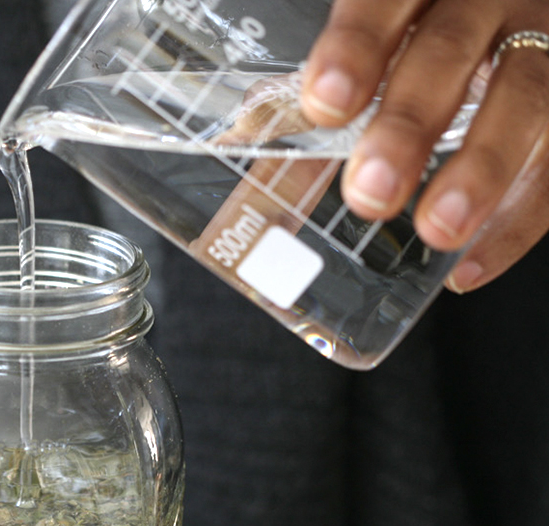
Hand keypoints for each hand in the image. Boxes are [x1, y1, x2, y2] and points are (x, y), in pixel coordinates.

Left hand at [301, 0, 548, 290]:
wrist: (511, 20)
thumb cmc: (418, 33)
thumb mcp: (377, 38)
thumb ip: (324, 85)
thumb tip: (239, 142)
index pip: (381, 0)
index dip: (354, 48)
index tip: (324, 104)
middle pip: (450, 50)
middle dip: (409, 123)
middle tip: (371, 190)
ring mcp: (543, 36)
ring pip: (529, 93)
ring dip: (483, 168)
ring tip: (437, 228)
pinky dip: (520, 222)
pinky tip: (469, 267)